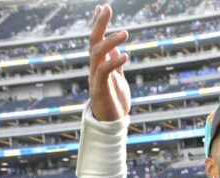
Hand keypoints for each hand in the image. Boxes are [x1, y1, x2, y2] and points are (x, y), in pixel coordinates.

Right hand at [89, 4, 130, 120]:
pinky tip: (125, 55)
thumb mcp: (118, 79)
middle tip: (107, 8)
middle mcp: (95, 68)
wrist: (111, 124)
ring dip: (110, 41)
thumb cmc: (115, 102)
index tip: (102, 7)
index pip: (96, 40)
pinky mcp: (100, 89)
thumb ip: (115, 64)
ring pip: (97, 54)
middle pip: (94, 41)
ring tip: (125, 32)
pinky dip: (114, 62)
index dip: (98, 24)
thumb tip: (117, 49)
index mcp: (99, 64)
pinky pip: (104, 72)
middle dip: (99, 24)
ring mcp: (96, 78)